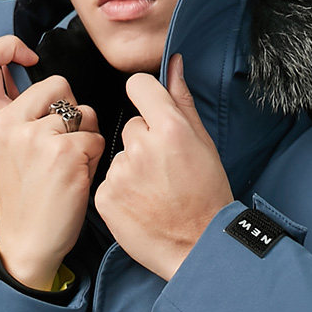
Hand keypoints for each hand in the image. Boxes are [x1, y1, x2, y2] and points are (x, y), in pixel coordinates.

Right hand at [0, 35, 104, 287]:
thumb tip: (28, 70)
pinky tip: (76, 176)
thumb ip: (13, 110)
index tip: (29, 57)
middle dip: (69, 107)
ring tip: (67, 164)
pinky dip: (94, 155)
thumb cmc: (22, 197)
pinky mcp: (65, 152)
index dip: (9, 46)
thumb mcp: (2, 148)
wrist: (27, 242)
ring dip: (84, 135)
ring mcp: (36, 137)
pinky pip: (95, 136)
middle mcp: (8, 123)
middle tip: (60, 142)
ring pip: (82, 111)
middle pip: (56, 83)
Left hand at [93, 53, 233, 281]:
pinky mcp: (104, 197)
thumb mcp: (204, 144)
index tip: (152, 114)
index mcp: (170, 128)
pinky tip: (141, 205)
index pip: (138, 86)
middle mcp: (141, 146)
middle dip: (144, 143)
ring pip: (120, 156)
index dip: (146, 98)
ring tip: (155, 192)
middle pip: (131, 126)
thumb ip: (183, 100)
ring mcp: (119, 173)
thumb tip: (174, 64)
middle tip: (165, 170)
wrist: (197, 247)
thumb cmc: (207, 197)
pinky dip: (121, 192)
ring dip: (132, 169)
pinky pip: (108, 181)